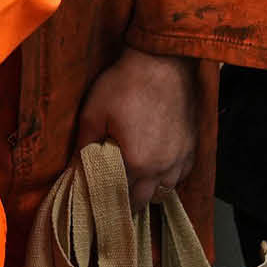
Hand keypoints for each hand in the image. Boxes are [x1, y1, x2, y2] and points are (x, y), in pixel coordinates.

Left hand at [76, 48, 200, 207]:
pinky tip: (155, 169)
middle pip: (142, 200)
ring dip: (148, 191)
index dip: (105, 200)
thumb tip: (74, 169)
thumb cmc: (125, 85)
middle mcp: (162, 167)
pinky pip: (180, 176)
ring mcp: (181, 159)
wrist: (162, 63)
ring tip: (131, 183)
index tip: (95, 203)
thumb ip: (84, 146)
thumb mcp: (93, 113)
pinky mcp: (192, 148)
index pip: (118, 196)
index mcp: (136, 162)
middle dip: (125, 201)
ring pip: (164, 191)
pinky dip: (167, 179)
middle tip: (110, 196)